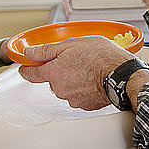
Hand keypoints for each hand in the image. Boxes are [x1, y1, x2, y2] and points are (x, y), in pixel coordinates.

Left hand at [18, 36, 132, 109]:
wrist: (122, 75)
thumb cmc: (101, 57)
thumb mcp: (72, 44)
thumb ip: (47, 50)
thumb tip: (30, 53)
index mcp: (54, 72)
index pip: (30, 74)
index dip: (27, 68)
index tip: (26, 65)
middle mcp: (60, 88)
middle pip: (52, 79)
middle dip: (59, 70)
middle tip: (74, 59)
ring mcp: (72, 99)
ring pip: (65, 87)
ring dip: (72, 78)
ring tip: (88, 68)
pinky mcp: (85, 104)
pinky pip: (78, 94)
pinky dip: (83, 87)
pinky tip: (93, 78)